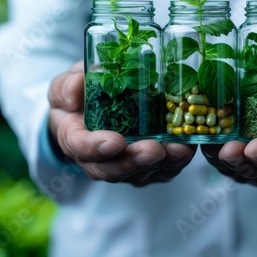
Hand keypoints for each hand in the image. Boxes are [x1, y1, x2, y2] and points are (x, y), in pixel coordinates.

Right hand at [48, 62, 195, 184]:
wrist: (93, 109)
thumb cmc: (80, 96)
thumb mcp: (67, 83)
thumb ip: (67, 85)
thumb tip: (75, 90)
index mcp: (74, 137)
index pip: (80, 147)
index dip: (96, 147)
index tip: (115, 142)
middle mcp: (97, 159)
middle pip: (113, 169)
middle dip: (135, 162)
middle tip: (153, 150)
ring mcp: (123, 166)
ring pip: (141, 173)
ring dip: (161, 164)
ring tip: (178, 150)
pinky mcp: (146, 167)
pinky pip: (161, 170)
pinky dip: (176, 162)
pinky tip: (188, 148)